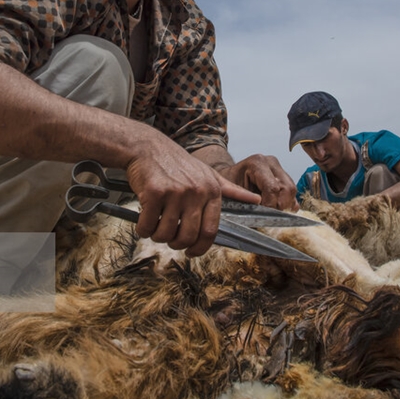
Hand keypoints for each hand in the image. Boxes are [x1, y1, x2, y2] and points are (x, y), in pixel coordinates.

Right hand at [126, 147, 259, 257]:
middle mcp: (197, 192)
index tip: (191, 251)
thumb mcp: (208, 173)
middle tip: (168, 238)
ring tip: (155, 225)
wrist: (147, 147)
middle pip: (188, 237)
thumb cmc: (177, 163)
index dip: (200, 248)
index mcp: (212, 191)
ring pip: (166, 234)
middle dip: (176, 244)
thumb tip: (256, 200)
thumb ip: (231, 190)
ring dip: (157, 236)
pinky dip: (143, 228)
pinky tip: (143, 219)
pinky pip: (147, 226)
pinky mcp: (154, 193)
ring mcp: (175, 192)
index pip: (210, 231)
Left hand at [218, 154, 298, 211]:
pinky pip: (292, 191)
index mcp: (257, 163)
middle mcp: (271, 162)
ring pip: (292, 190)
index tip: (263, 217)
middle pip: (287, 189)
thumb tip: (260, 218)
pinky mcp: (283, 175)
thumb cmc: (228, 182)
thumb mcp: (233, 191)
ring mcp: (279, 168)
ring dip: (285, 205)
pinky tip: (277, 208)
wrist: (229, 174)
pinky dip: (287, 202)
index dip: (270, 206)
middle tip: (269, 217)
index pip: (273, 188)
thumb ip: (248, 202)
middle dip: (280, 206)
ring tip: (272, 213)